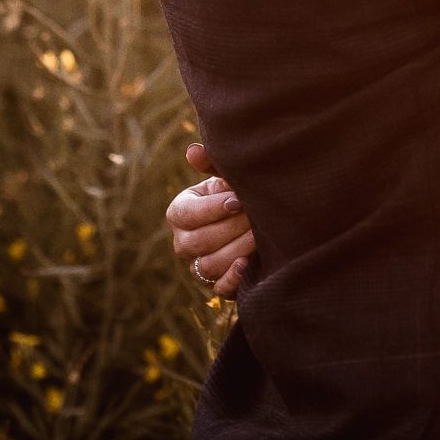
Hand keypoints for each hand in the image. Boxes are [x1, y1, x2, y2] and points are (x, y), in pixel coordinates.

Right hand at [167, 141, 252, 295]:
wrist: (258, 220)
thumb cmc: (237, 193)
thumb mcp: (225, 178)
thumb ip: (211, 164)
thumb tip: (193, 151)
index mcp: (180, 213)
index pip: (185, 215)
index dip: (211, 209)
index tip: (238, 201)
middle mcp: (184, 242)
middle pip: (198, 241)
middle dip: (230, 228)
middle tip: (256, 217)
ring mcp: (198, 266)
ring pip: (210, 264)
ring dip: (237, 249)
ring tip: (259, 235)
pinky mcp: (217, 285)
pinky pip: (220, 288)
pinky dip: (233, 278)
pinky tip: (248, 264)